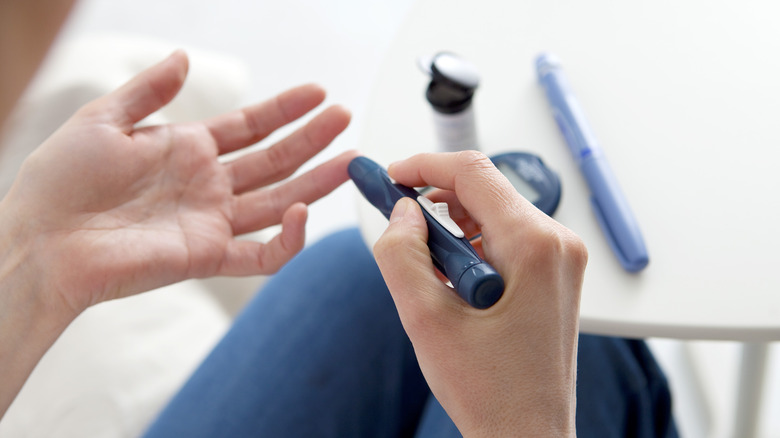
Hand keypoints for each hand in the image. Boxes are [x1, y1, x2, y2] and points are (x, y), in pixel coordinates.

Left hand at [0, 50, 354, 318]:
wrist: (43, 239)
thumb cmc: (60, 180)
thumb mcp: (102, 119)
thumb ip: (148, 90)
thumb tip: (184, 58)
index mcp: (187, 149)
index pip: (250, 126)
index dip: (285, 109)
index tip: (318, 93)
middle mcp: (207, 185)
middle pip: (274, 161)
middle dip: (312, 140)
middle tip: (345, 119)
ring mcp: (212, 221)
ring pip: (279, 201)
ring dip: (317, 183)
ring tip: (351, 161)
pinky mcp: (208, 257)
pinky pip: (261, 254)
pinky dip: (287, 239)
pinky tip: (302, 211)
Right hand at [373, 151, 586, 436]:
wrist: (526, 435)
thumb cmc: (491, 391)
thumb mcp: (426, 320)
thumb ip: (401, 254)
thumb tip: (401, 212)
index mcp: (534, 246)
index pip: (472, 173)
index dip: (422, 166)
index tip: (388, 177)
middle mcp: (556, 244)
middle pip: (483, 189)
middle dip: (432, 199)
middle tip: (394, 222)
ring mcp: (559, 259)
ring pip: (491, 212)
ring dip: (450, 228)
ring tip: (428, 273)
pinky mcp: (551, 273)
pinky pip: (504, 236)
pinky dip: (469, 246)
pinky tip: (451, 283)